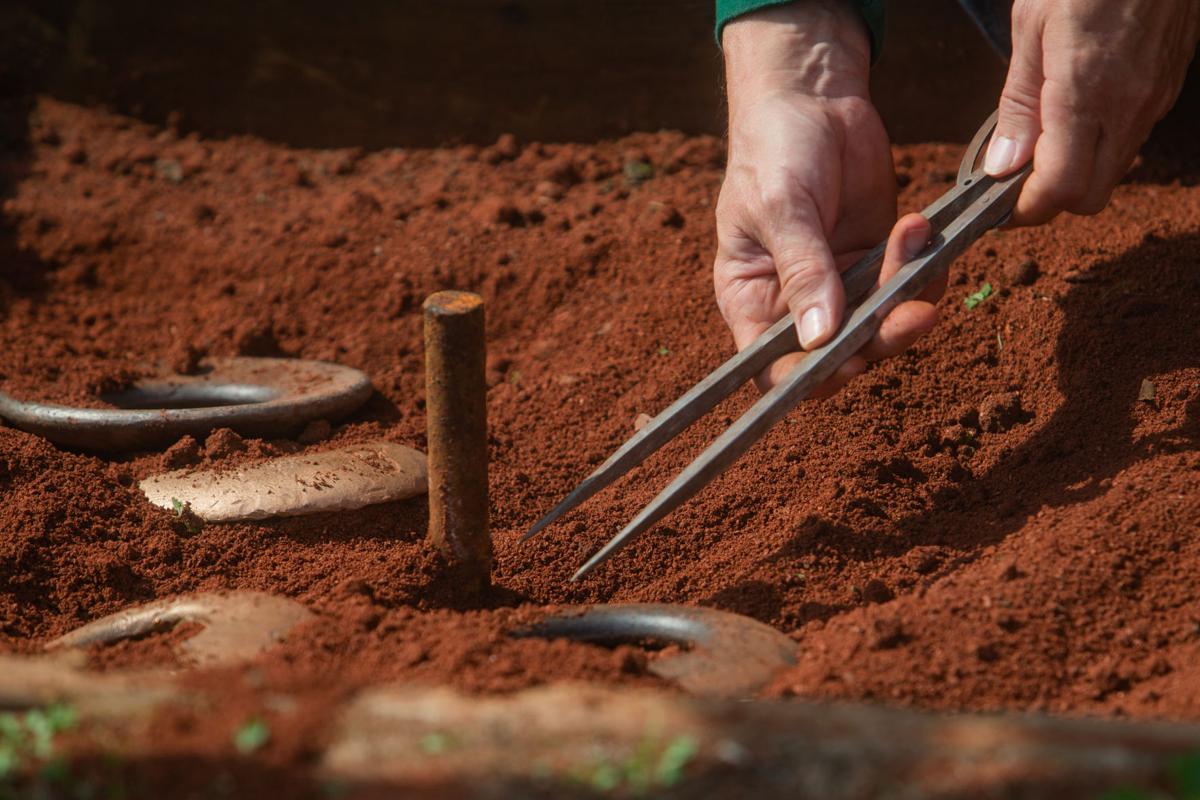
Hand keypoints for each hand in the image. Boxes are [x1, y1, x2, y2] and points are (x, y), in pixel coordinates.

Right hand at [715, 1, 941, 393]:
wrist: (812, 96)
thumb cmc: (774, 149)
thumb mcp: (782, 208)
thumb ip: (804, 271)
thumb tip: (820, 339)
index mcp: (751, 301)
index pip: (774, 368)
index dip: (811, 377)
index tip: (849, 359)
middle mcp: (795, 304)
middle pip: (840, 354)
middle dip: (879, 337)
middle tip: (913, 312)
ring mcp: (841, 283)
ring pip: (883, 323)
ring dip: (907, 294)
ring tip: (913, 235)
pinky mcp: (878, 258)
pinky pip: (909, 285)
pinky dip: (924, 266)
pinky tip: (921, 227)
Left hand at [985, 0, 1199, 224]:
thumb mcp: (1031, 28)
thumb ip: (1018, 103)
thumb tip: (1003, 164)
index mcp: (1086, 92)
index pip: (1059, 188)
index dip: (1024, 210)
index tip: (997, 207)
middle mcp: (1128, 106)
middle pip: (1089, 196)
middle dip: (1049, 201)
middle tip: (1014, 182)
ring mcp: (1154, 99)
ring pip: (1113, 171)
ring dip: (1076, 173)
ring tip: (1041, 143)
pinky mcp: (1167, 87)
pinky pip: (1130, 139)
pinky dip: (1098, 146)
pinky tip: (1075, 117)